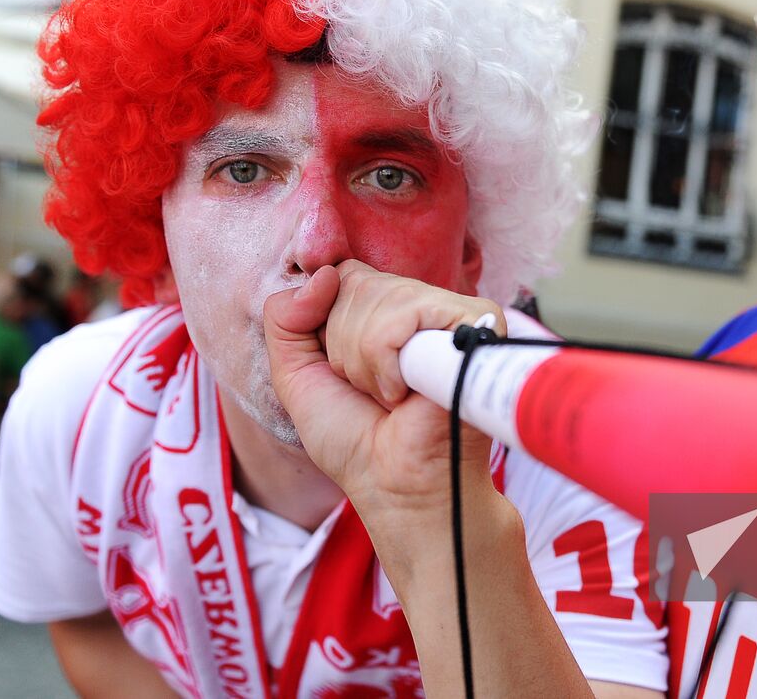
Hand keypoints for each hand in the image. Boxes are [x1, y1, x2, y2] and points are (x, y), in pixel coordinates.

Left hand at [262, 261, 505, 524]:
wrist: (395, 484)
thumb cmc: (356, 439)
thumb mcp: (296, 374)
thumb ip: (285, 317)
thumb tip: (323, 272)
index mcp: (386, 308)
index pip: (343, 273)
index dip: (328, 323)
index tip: (342, 371)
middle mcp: (421, 304)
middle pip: (356, 283)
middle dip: (345, 348)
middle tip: (373, 392)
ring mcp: (449, 312)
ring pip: (377, 299)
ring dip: (365, 362)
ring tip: (393, 397)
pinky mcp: (472, 324)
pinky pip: (400, 318)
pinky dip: (386, 363)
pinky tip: (406, 394)